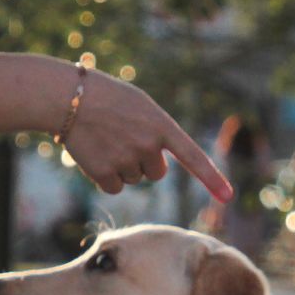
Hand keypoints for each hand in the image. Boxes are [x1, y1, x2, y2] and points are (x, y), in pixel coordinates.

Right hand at [56, 69, 232, 202]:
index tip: (228, 197)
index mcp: (161, 125)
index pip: (192, 157)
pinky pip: (114, 188)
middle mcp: (148, 146)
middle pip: (156, 173)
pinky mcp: (105, 175)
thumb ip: (156, 132)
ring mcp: (127, 161)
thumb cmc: (104, 98)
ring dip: (121, 166)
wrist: (67, 99)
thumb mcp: (139, 106)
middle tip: (122, 138)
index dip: (212, 179)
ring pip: (134, 179)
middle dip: (143, 161)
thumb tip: (156, 170)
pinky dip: (105, 177)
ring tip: (105, 140)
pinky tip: (94, 155)